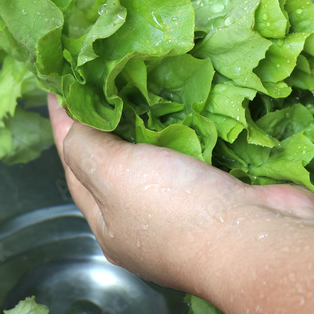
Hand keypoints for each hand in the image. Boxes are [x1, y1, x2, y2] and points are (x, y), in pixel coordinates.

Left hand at [48, 93, 313, 293]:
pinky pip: (198, 151)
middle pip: (114, 161)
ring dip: (151, 121)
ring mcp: (185, 206)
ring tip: (141, 79)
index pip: (74, 164)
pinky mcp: (222, 190)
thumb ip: (85, 146)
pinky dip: (191, 126)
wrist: (256, 239)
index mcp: (109, 223)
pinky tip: (188, 101)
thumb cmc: (174, 209)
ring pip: (159, 155)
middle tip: (100, 74)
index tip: (57, 83)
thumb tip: (72, 122)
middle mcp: (143, 219)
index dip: (64, 123)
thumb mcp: (112, 174)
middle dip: (107, 119)